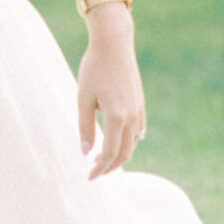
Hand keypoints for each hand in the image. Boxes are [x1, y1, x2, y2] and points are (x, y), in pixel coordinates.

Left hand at [76, 10, 143, 176]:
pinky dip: (129, 141)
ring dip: (119, 155)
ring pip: (132, 143)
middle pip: (125, 153)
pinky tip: (121, 142)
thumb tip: (85, 152)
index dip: (100, 169)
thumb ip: (84, 127)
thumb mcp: (82, 98)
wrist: (114, 45)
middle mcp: (131, 117)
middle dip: (110, 167)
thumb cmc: (93, 69)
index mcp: (116, 117)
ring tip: (102, 159)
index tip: (89, 178)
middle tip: (94, 173)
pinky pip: (138, 130)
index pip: (110, 153)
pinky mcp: (140, 103)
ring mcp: (138, 110)